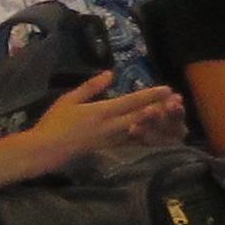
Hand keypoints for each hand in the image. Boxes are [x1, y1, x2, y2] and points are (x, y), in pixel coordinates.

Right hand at [18, 69, 179, 174]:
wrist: (47, 150)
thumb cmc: (54, 123)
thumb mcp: (69, 99)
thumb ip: (91, 87)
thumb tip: (110, 74)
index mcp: (102, 111)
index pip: (132, 101)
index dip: (151, 95)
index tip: (168, 88)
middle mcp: (112, 126)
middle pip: (143, 115)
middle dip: (161, 107)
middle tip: (178, 101)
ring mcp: (112, 140)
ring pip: (141, 129)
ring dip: (158, 121)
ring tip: (172, 115)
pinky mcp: (110, 149)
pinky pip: (133, 142)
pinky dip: (147, 136)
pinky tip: (156, 133)